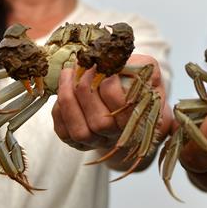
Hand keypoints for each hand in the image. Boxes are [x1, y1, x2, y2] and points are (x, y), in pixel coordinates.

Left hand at [51, 54, 171, 171]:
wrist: (127, 93)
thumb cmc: (137, 78)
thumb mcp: (147, 69)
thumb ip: (141, 66)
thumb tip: (118, 65)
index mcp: (140, 119)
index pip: (122, 107)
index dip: (109, 84)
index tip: (102, 65)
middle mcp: (120, 136)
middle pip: (100, 124)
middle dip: (85, 91)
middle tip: (80, 66)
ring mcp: (99, 142)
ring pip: (79, 132)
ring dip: (68, 99)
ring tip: (67, 73)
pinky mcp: (79, 142)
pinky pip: (63, 132)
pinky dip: (59, 110)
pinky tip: (63, 90)